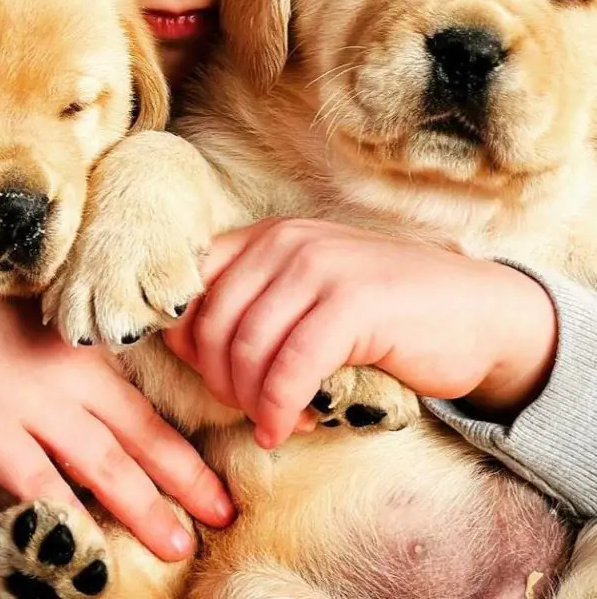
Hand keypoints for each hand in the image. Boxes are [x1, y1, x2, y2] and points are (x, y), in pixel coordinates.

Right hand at [0, 265, 233, 560]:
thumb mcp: (33, 319)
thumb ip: (71, 352)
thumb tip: (100, 394)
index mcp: (82, 350)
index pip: (145, 405)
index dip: (184, 445)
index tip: (219, 475)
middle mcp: (67, 379)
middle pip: (139, 435)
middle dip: (185, 480)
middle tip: (225, 513)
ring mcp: (29, 405)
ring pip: (101, 464)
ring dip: (142, 507)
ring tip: (177, 542)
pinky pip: (34, 481)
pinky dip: (63, 513)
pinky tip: (89, 541)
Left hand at [164, 219, 557, 448]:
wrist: (478, 310)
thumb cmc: (385, 312)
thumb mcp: (308, 291)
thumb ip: (256, 302)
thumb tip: (186, 344)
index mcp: (269, 236)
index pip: (192, 284)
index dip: (186, 341)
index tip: (210, 378)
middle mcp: (287, 242)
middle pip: (212, 325)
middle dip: (218, 382)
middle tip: (247, 410)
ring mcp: (321, 267)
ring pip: (247, 349)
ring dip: (251, 403)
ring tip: (275, 421)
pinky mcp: (352, 304)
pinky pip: (290, 370)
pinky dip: (278, 410)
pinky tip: (287, 428)